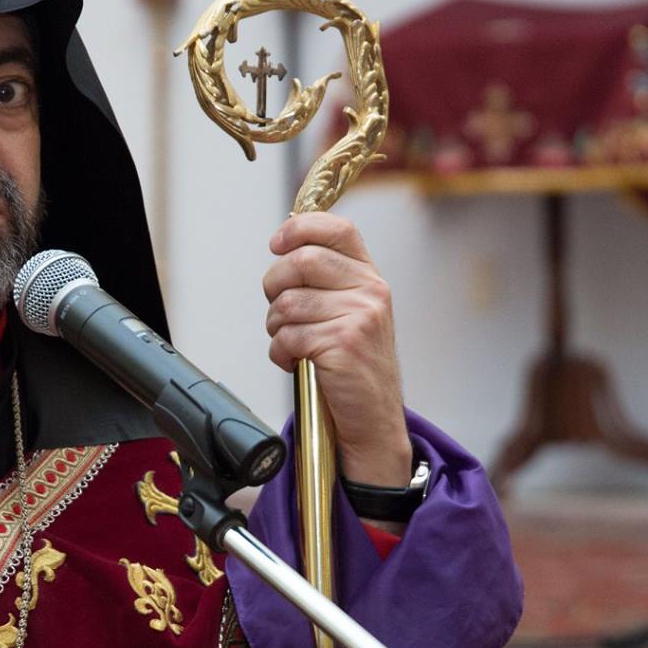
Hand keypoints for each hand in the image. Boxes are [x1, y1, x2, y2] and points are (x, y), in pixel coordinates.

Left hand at [262, 212, 413, 486]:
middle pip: (301, 262)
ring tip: (290, 343)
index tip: (276, 243)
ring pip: (287, 303)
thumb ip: (328, 281)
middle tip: (279, 310)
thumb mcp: (352, 313)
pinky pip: (287, 336)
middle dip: (274, 286)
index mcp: (370, 277)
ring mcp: (359, 317)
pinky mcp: (343, 344)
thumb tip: (284, 249)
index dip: (299, 228)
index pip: (337, 229)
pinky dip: (280, 352)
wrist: (374, 419)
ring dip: (275, 326)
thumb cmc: (353, 366)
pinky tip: (294, 362)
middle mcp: (370, 291)